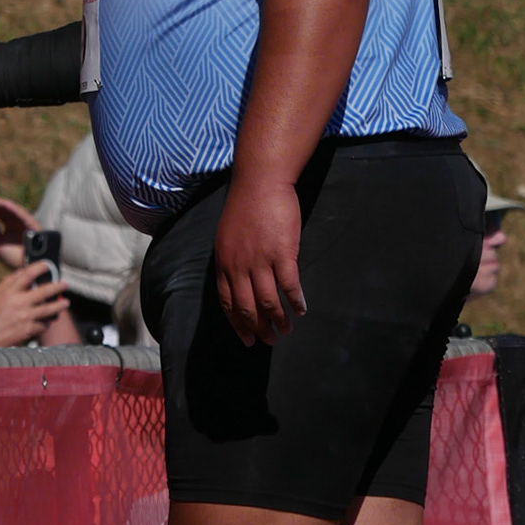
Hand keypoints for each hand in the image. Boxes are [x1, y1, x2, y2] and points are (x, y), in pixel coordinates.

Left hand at [0, 195, 37, 269]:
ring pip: (12, 210)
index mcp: (10, 229)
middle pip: (4, 210)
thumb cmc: (13, 259)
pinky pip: (22, 214)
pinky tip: (3, 204)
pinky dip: (13, 208)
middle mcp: (17, 224)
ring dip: (1, 204)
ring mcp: (25, 223)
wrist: (28, 269)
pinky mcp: (32, 224)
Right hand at [0, 263, 68, 347]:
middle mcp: (20, 303)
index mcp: (10, 293)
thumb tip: (20, 272)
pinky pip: (44, 324)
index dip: (39, 267)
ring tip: (65, 303)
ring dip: (59, 305)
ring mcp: (26, 317)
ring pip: (49, 309)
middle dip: (57, 287)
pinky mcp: (30, 329)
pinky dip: (48, 321)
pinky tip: (50, 319)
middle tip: (64, 285)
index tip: (47, 265)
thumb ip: (7, 283)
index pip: (28, 275)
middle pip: (44, 291)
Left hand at [213, 179, 307, 346]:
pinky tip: (301, 309)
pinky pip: (289, 286)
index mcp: (223, 262)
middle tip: (270, 341)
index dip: (237, 323)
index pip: (227, 302)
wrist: (260, 182)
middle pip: (248, 307)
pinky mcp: (282, 253)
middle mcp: (238, 265)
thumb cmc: (245, 206)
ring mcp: (260, 260)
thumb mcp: (227, 236)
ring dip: (279, 320)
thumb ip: (232, 260)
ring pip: (269, 302)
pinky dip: (296, 301)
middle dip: (259, 328)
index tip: (247, 339)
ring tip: (287, 329)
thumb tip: (240, 282)